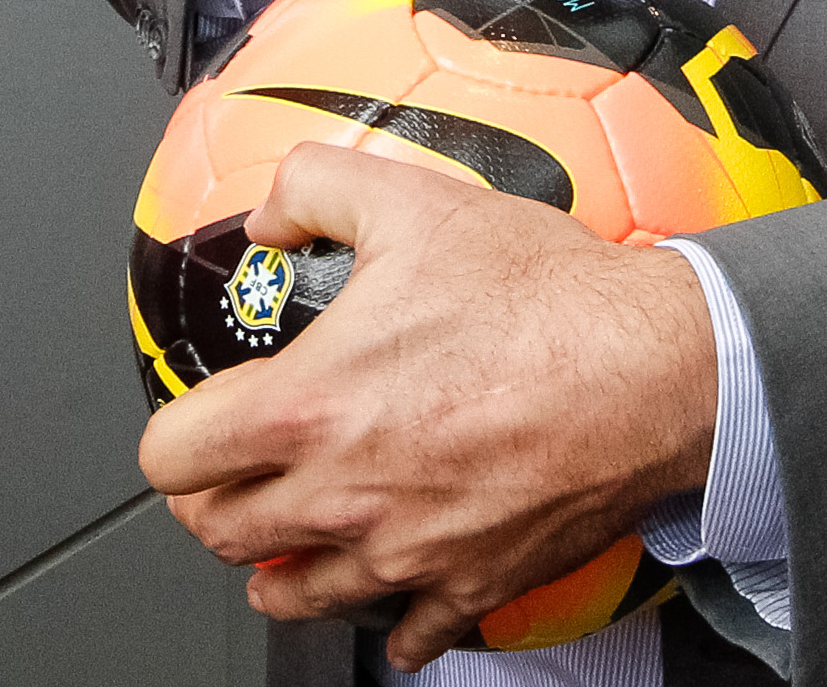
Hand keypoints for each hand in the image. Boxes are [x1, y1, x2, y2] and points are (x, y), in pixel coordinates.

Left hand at [139, 147, 718, 671]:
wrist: (655, 368)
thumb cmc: (543, 296)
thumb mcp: (410, 199)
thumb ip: (311, 188)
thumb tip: (267, 216)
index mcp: (308, 409)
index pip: (172, 459)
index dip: (174, 435)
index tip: (196, 421)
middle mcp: (344, 496)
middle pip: (220, 535)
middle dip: (213, 501)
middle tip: (234, 473)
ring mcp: (406, 552)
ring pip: (294, 596)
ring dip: (278, 565)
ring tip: (289, 533)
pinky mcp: (471, 585)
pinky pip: (407, 639)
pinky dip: (390, 616)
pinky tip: (393, 580)